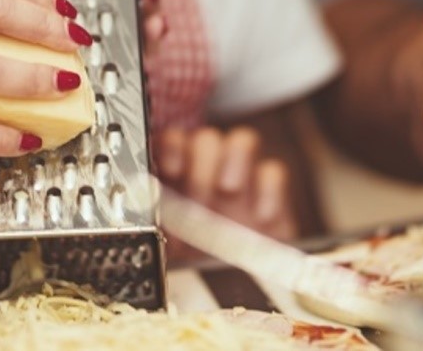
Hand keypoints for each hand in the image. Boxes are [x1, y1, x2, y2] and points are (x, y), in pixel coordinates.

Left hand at [157, 125, 295, 245]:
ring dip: (235, 160)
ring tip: (229, 189)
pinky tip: (259, 215)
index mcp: (179, 175)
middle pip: (208, 139)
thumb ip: (160, 220)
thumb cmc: (194, 256)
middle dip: (203, 165)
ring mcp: (243, 176)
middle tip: (200, 197)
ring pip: (242, 140)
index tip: (173, 168)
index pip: (173, 141)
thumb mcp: (168, 241)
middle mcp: (210, 169)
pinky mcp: (271, 193)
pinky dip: (267, 189)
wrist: (235, 284)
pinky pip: (274, 171)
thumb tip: (148, 209)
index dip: (172, 148)